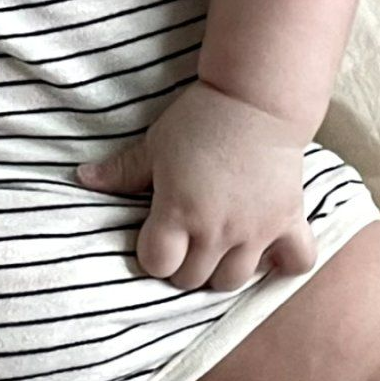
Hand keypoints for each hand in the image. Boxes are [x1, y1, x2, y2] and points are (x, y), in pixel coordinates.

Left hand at [75, 79, 318, 291]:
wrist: (257, 98)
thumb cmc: (200, 119)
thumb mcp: (154, 145)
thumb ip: (122, 171)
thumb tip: (82, 178)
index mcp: (179, 212)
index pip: (158, 266)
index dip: (153, 255)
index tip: (156, 238)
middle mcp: (217, 230)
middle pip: (192, 280)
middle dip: (183, 266)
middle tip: (185, 242)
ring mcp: (256, 230)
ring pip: (234, 282)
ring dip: (222, 270)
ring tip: (219, 248)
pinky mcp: (289, 221)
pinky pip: (297, 263)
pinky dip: (284, 265)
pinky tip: (269, 253)